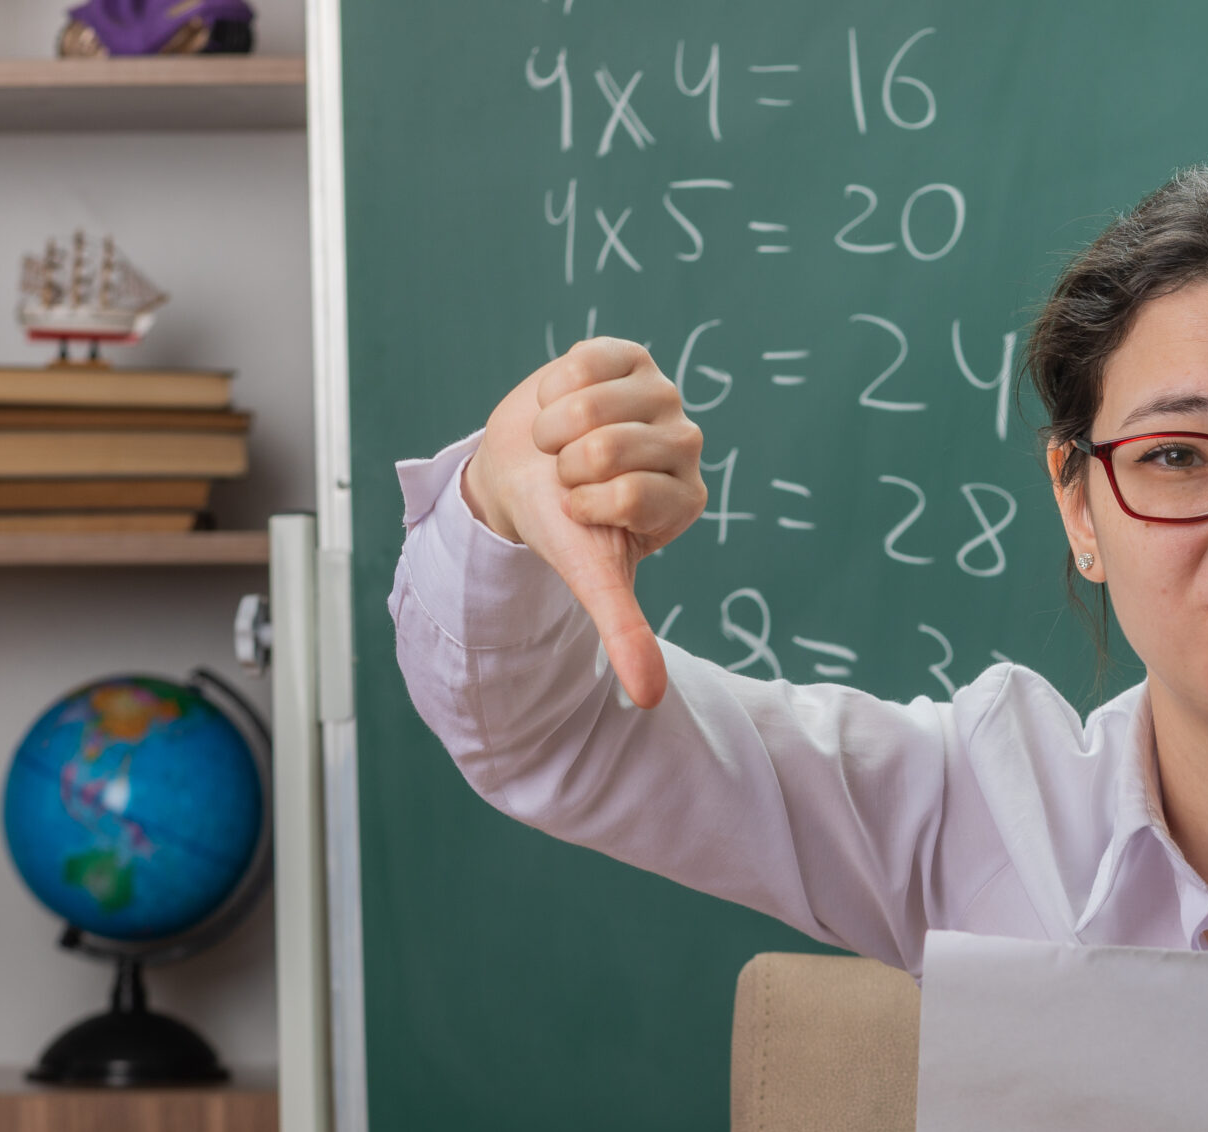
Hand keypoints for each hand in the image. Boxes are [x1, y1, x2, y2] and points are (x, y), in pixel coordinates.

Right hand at [458, 338, 705, 707]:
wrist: (520, 476)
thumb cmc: (561, 526)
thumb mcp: (591, 578)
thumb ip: (625, 630)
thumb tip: (650, 698)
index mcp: (686, 498)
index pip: (629, 495)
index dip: (583, 505)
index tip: (582, 512)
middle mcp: (687, 444)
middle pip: (607, 449)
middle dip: (565, 469)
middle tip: (569, 477)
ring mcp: (662, 394)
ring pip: (591, 408)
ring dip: (553, 430)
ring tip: (561, 445)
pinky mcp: (631, 356)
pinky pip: (581, 366)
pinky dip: (553, 391)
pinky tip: (561, 408)